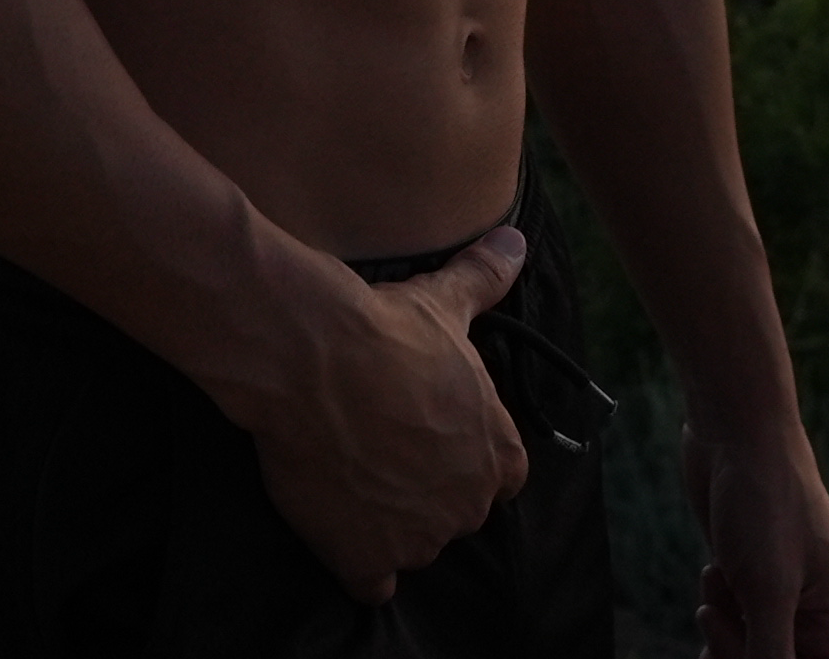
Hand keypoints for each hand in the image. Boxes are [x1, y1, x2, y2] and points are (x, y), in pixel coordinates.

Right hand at [245, 228, 533, 601]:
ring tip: (352, 479)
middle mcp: (468, 504)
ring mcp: (418, 538)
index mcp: (498, 452)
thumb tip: (516, 244)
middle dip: (426, 491)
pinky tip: (338, 529)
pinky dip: (358, 565)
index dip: (465, 458)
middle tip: (383, 451)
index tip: (429, 436)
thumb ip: (487, 279)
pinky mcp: (367, 559)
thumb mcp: (446, 301)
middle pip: (455, 514)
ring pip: (415, 547)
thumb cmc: (386, 328)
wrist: (312, 357)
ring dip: (390, 526)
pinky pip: (373, 584)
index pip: (502, 477)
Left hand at [683, 412, 828, 657]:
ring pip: (748, 652)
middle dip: (740, 653)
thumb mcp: (768, 591)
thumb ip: (770, 657)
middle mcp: (814, 614)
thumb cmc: (765, 502)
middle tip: (718, 616)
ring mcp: (779, 597)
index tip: (750, 652)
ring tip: (719, 577)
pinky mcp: (747, 580)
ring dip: (724, 631)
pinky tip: (713, 574)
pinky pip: (731, 628)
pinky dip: (716, 614)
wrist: (734, 432)